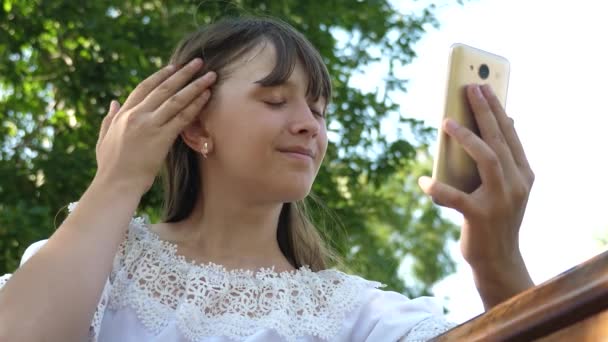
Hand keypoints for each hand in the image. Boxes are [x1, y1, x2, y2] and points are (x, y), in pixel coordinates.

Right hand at [95, 58, 215, 194]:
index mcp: (124, 114)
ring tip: (210, 76)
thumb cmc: (110, 167)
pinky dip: (196, 105)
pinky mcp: (161, 138)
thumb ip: (109, 118)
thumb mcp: (104, 138)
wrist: (115, 185)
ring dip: (195, 85)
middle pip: (164, 88)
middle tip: (198, 62)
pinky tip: (206, 96)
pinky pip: (182, 117)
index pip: (144, 87)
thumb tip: (113, 102)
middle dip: (183, 73)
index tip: (174, 66)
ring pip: (176, 99)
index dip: (161, 76)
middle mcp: (137, 115)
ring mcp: (149, 125)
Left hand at [418, 84, 534, 306]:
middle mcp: (517, 185)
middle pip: (499, 140)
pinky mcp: (479, 217)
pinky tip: (423, 181)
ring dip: (467, 138)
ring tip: (447, 121)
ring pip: (487, 159)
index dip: (497, 110)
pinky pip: (455, 197)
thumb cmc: (493, 219)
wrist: (498, 261)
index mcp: (524, 175)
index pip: (511, 135)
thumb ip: (499, 163)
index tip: (485, 88)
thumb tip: (493, 128)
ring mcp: (500, 201)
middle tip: (469, 89)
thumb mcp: (502, 189)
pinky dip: (437, 188)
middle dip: (484, 112)